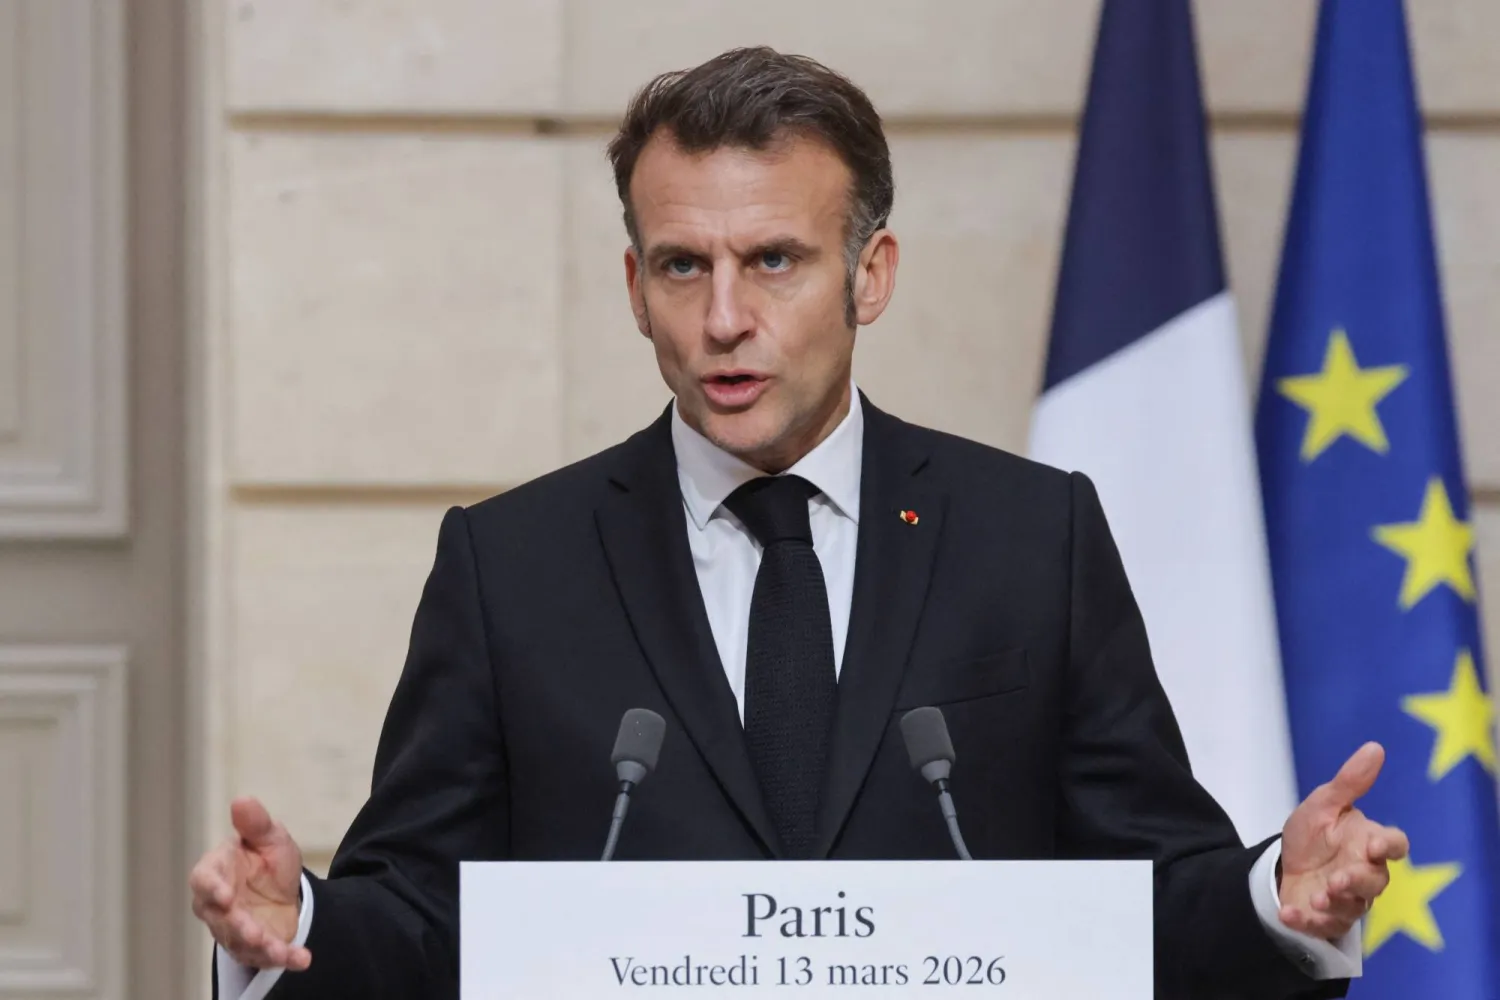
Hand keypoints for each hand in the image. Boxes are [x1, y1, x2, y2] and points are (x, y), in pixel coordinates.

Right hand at [189, 797, 310, 970]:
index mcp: (216, 872)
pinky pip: (265, 957)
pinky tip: (301, 959)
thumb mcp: (270, 837)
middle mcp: (218, 905)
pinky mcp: (255, 948)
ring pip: (240, 943)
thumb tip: (242, 800)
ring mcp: (234, 930)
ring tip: (279, 951)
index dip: (211, 889)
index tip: (225, 896)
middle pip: (220, 919)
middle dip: (238, 927)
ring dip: (260, 948)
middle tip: (254, 933)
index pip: (203, 880)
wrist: (286, 889)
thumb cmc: (267, 858)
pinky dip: (285, 959)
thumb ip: (256, 824)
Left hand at [1278, 742, 1409, 940]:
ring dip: (1337, 903)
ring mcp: (1347, 899)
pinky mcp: (1326, 919)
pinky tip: (1288, 913)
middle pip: (1376, 881)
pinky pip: (1322, 925)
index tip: (1375, 846)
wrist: (1284, 864)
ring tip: (1318, 895)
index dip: (1390, 847)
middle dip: (1357, 881)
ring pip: (1354, 907)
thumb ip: (1349, 782)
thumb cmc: (1313, 833)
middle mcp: (1364, 873)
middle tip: (1337, 879)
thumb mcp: (1323, 804)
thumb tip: (1375, 747)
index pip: (1394, 844)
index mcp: (1368, 842)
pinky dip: (1305, 920)